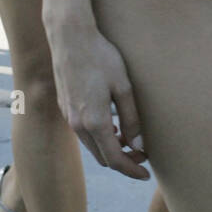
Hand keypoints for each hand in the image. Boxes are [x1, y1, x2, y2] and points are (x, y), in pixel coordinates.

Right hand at [46, 21, 149, 180]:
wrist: (69, 37)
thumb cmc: (100, 57)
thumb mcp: (123, 86)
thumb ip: (131, 119)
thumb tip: (139, 145)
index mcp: (95, 122)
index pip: (115, 159)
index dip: (132, 170)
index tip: (146, 174)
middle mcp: (78, 124)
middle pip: (102, 157)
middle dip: (123, 160)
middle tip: (142, 154)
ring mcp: (69, 117)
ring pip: (92, 146)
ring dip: (110, 149)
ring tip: (130, 140)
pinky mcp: (65, 108)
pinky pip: (83, 133)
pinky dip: (99, 137)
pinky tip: (112, 125)